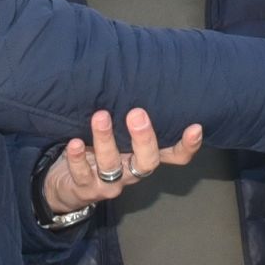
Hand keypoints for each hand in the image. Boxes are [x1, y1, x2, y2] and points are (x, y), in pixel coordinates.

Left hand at [45, 109, 201, 214]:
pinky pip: (82, 174)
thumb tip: (134, 76)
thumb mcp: (117, 137)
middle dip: (143, 138)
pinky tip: (74, 142)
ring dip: (105, 140)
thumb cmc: (96, 152)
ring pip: (111, 165)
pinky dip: (77, 158)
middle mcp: (131, 171)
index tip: (195, 127)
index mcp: (143, 157)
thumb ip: (126, 117)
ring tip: (101, 117)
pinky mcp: (85, 188)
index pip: (174, 157)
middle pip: (147, 162)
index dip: (187, 146)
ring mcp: (109, 183)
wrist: (68, 186)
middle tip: (137, 113)